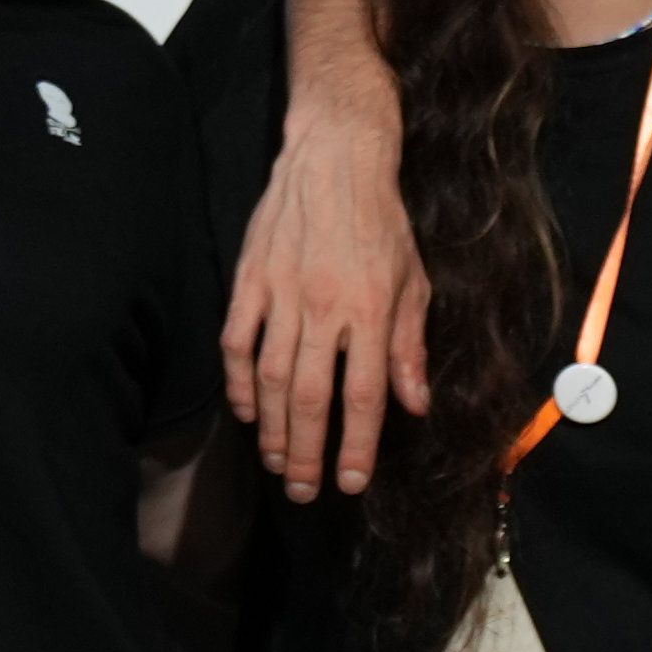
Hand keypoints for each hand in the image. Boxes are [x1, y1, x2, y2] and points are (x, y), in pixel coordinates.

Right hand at [221, 104, 427, 502]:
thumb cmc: (382, 224)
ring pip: (272, 378)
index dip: (357, 446)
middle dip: (308, 453)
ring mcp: (281, 293)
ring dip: (273, 429)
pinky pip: (237, 342)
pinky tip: (247, 412)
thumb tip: (415, 404)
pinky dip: (239, 382)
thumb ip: (410, 346)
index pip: (364, 394)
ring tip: (278, 462)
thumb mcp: (414, 282)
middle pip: (312, 398)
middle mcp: (325, 307)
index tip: (350, 483)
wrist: (336, 159)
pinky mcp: (250, 279)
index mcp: (372, 311)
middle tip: (304, 492)